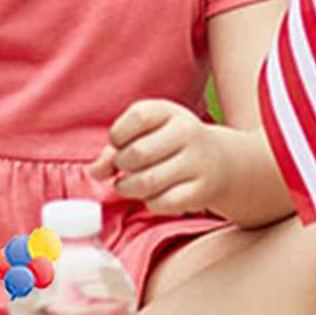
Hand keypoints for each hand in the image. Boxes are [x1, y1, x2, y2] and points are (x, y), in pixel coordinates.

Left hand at [88, 99, 240, 216]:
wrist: (220, 161)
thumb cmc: (171, 145)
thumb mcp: (148, 133)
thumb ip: (116, 148)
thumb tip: (95, 170)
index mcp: (170, 112)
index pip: (138, 117)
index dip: (118, 135)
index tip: (119, 143)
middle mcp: (187, 132)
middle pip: (138, 153)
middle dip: (121, 166)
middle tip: (123, 169)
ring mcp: (196, 161)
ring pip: (146, 182)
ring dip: (128, 188)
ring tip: (129, 184)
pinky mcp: (200, 190)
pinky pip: (162, 202)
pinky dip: (149, 202)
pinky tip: (152, 195)